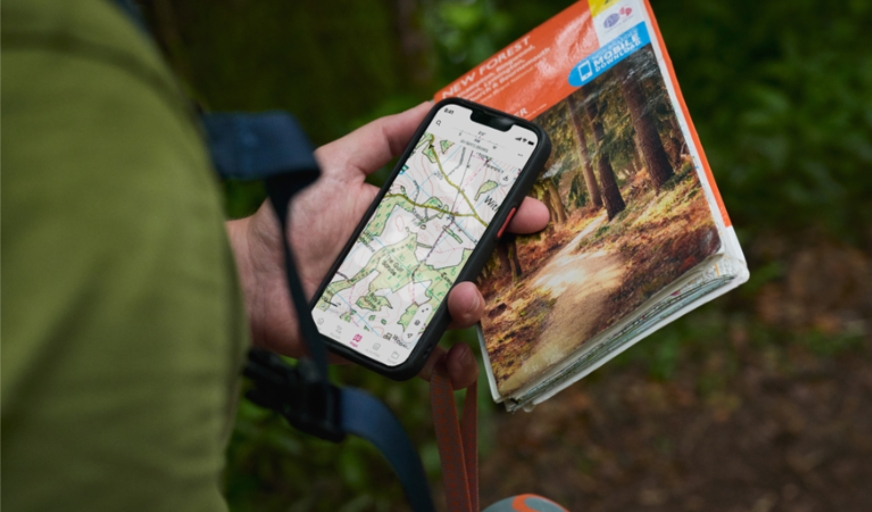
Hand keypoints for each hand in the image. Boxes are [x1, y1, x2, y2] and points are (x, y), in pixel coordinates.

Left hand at [226, 101, 548, 388]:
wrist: (250, 276)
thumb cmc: (291, 217)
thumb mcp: (338, 165)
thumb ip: (382, 138)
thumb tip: (430, 107)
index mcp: (416, 222)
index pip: (473, 217)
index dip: (506, 213)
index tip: (531, 208)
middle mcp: (421, 263)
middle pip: (479, 264)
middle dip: (507, 258)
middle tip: (517, 245)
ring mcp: (410, 304)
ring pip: (462, 311)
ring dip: (477, 307)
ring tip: (466, 298)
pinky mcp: (391, 342)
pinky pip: (433, 359)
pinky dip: (451, 366)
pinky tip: (454, 360)